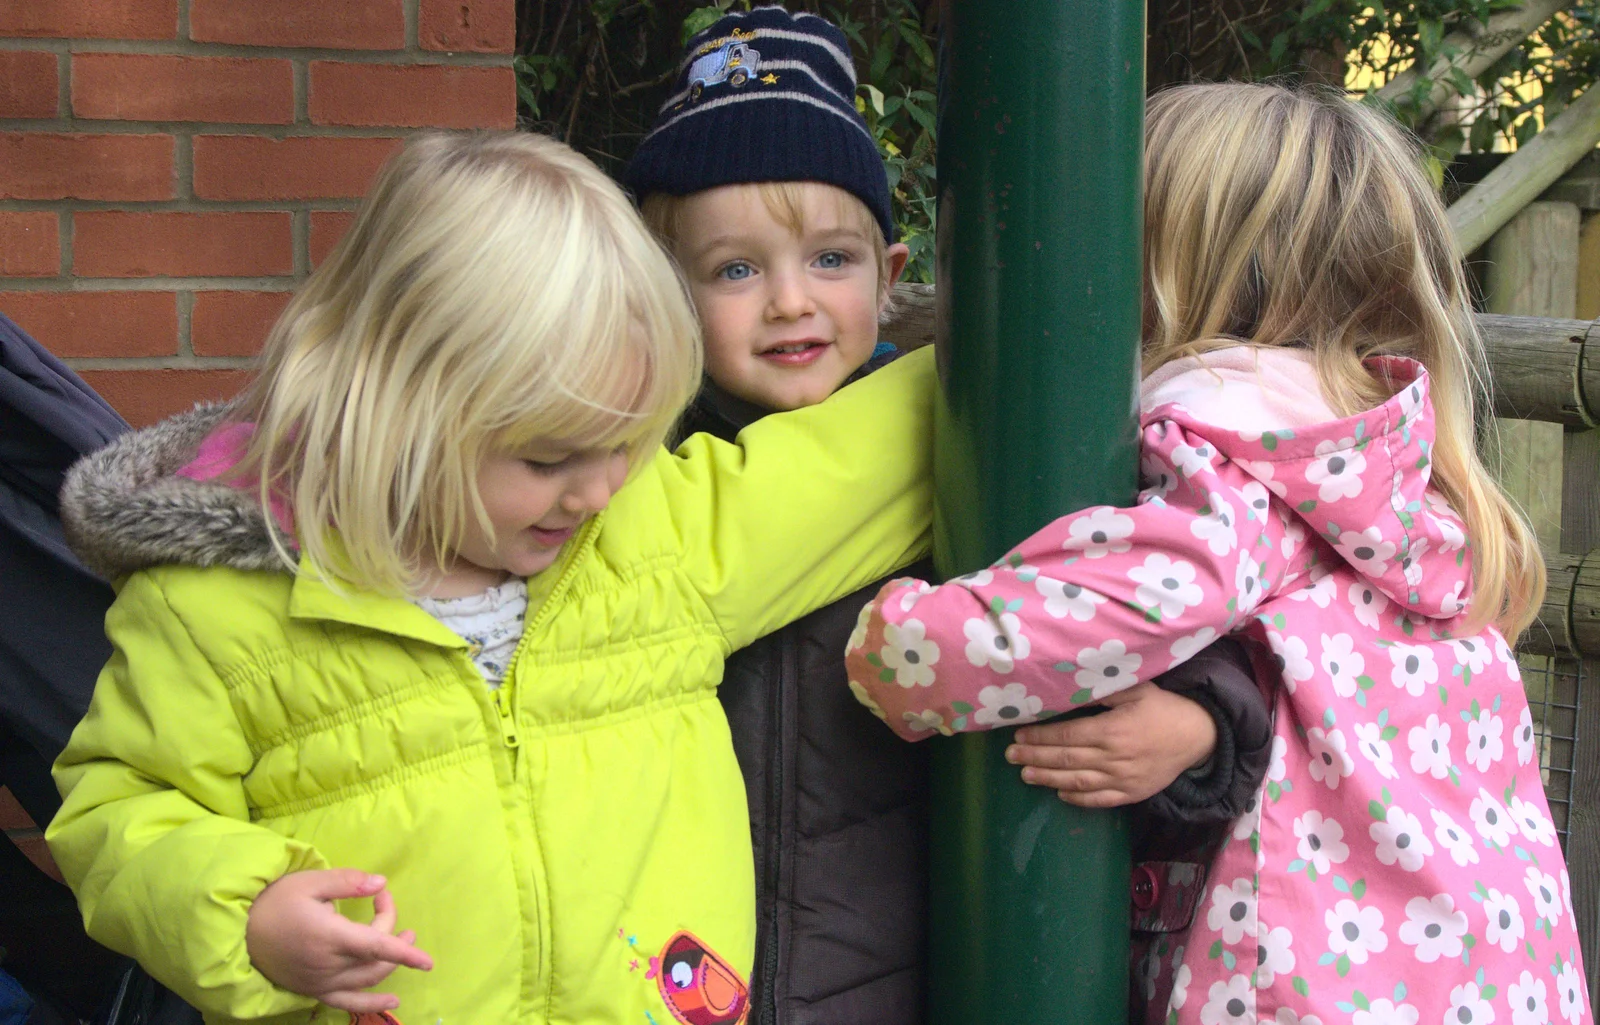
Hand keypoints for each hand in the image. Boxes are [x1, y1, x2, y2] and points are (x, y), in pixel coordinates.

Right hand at [245, 868, 432, 1013]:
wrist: (239, 931)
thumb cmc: (276, 901)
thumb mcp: (310, 882)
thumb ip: (348, 882)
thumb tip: (380, 883)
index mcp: (329, 936)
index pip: (376, 947)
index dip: (404, 953)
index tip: (427, 961)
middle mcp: (328, 964)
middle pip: (376, 956)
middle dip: (392, 931)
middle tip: (385, 904)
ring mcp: (321, 982)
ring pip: (368, 978)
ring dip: (391, 962)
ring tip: (404, 938)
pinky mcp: (314, 991)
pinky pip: (347, 1002)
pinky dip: (371, 1004)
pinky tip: (393, 1001)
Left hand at [1005, 682, 1216, 807]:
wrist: (1198, 737)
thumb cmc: (1162, 708)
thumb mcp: (1135, 689)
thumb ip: (1102, 691)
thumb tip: (1071, 688)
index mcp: (1113, 730)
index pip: (1067, 735)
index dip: (1040, 736)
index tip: (1019, 735)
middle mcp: (1114, 757)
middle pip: (1066, 759)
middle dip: (1034, 757)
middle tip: (1010, 756)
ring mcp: (1123, 779)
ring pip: (1078, 782)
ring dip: (1048, 779)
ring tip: (1025, 775)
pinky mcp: (1132, 793)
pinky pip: (1100, 800)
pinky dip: (1077, 799)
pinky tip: (1059, 794)